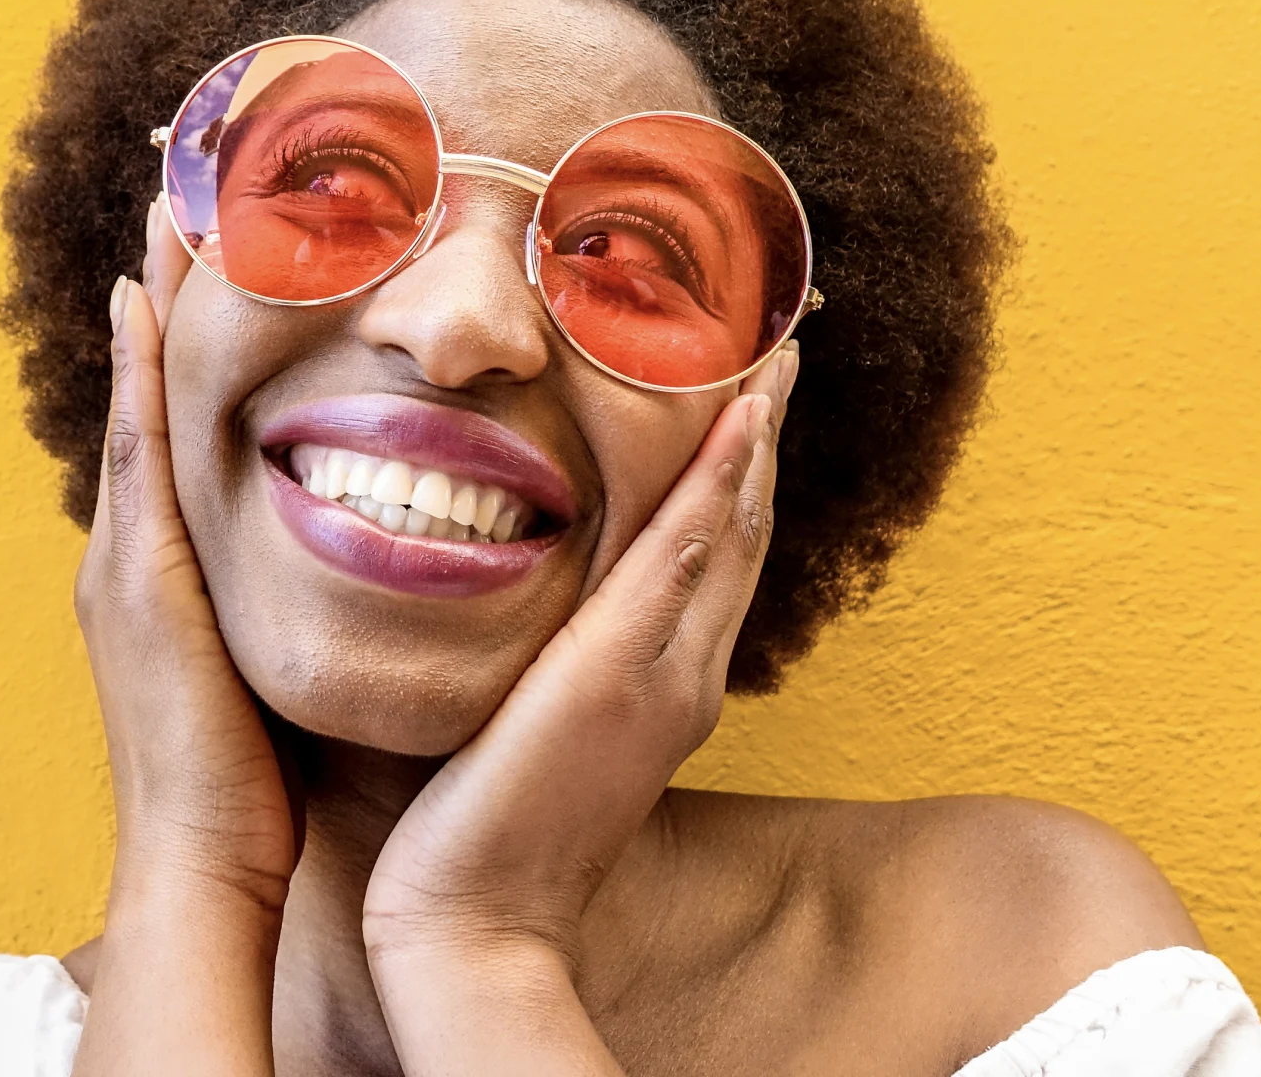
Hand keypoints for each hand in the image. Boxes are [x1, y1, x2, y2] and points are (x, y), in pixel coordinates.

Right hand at [71, 194, 290, 1075]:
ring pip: (139, 396)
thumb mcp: (294, 666)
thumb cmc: (273, 783)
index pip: (195, 422)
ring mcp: (127, 557)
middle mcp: (141, 547)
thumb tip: (393, 551)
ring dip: (151, 300)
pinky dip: (136, 369)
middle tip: (186, 178)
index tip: (234, 240)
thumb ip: (321, 604)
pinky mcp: (134, 577)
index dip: (204, 333)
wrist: (218, 870)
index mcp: (182, 568)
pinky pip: (136, 449)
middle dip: (169, 286)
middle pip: (155, 387)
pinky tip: (140, 294)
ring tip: (163, 199)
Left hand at [360, 341, 801, 1073]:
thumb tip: (503, 588)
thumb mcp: (526, 721)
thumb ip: (540, 658)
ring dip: (757, 431)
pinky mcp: (626, 672)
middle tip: (783, 339)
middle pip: (743, 526)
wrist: (477, 921)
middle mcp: (686, 670)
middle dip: (764, 431)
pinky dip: (720, 482)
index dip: (737, 470)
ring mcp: (667, 671)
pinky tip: (738, 415)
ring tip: (776, 348)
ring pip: (730, 527)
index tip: (745, 390)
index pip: (714, 553)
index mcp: (664, 682)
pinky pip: (689, 556)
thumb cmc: (477, 830)